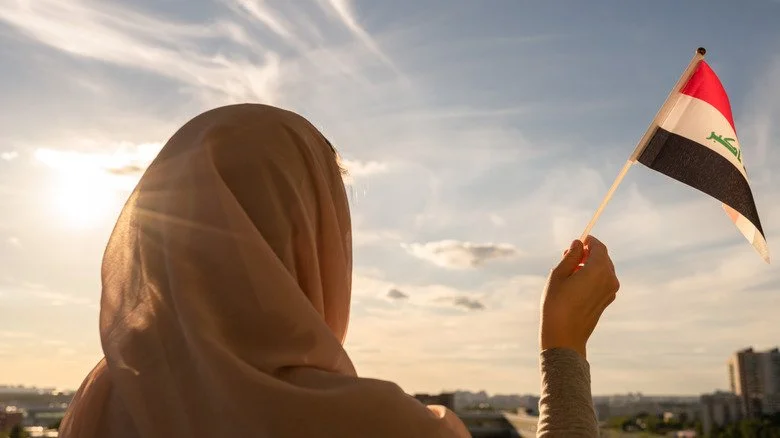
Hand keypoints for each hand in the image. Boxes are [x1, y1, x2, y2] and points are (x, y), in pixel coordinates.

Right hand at [539, 235, 619, 358]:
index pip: (599, 246)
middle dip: (588, 253)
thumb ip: (571, 256)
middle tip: (568, 257)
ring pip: (603, 269)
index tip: (575, 242)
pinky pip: (603, 281)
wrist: (564, 336)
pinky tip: (576, 284)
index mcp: (598, 269)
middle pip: (603, 257)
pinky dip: (593, 276)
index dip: (588, 241)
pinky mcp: (607, 300)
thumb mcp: (559, 275)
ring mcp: (611, 291)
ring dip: (589, 265)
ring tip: (569, 271)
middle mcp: (609, 278)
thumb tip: (578, 243)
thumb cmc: (557, 304)